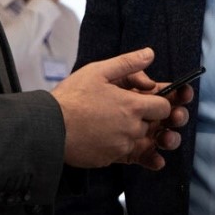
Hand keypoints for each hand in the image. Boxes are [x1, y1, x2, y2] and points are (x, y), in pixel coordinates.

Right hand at [52, 47, 173, 169]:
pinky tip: (109, 136)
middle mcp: (132, 129)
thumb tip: (149, 54)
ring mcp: (122, 147)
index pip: (164, 107)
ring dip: (134, 132)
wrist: (49, 127)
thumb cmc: (72, 97)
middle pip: (154, 125)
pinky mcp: (111, 160)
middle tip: (127, 107)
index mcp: (132, 106)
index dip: (159, 101)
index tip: (147, 97)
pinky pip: (127, 155)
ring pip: (141, 140)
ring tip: (115, 121)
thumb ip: (127, 63)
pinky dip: (122, 146)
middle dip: (146, 116)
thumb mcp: (98, 71)